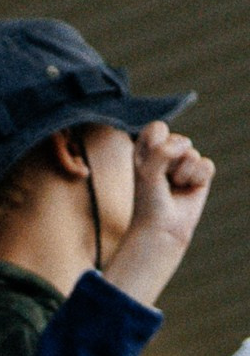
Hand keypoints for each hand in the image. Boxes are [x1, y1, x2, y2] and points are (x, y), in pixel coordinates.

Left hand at [104, 120, 215, 305]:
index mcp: (147, 146)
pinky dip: (197, 179)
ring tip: (174, 186)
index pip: (158, 128)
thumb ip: (162, 152)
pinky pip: (207, 165)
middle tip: (162, 181)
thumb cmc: (149, 199)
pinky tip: (188, 189)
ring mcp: (185, 161)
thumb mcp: (147, 172)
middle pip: (178, 140)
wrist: (162, 227)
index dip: (157, 145)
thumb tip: (186, 146)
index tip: (147, 165)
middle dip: (171, 163)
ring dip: (182, 174)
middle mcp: (167, 151)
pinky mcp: (201, 173)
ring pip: (192, 154)